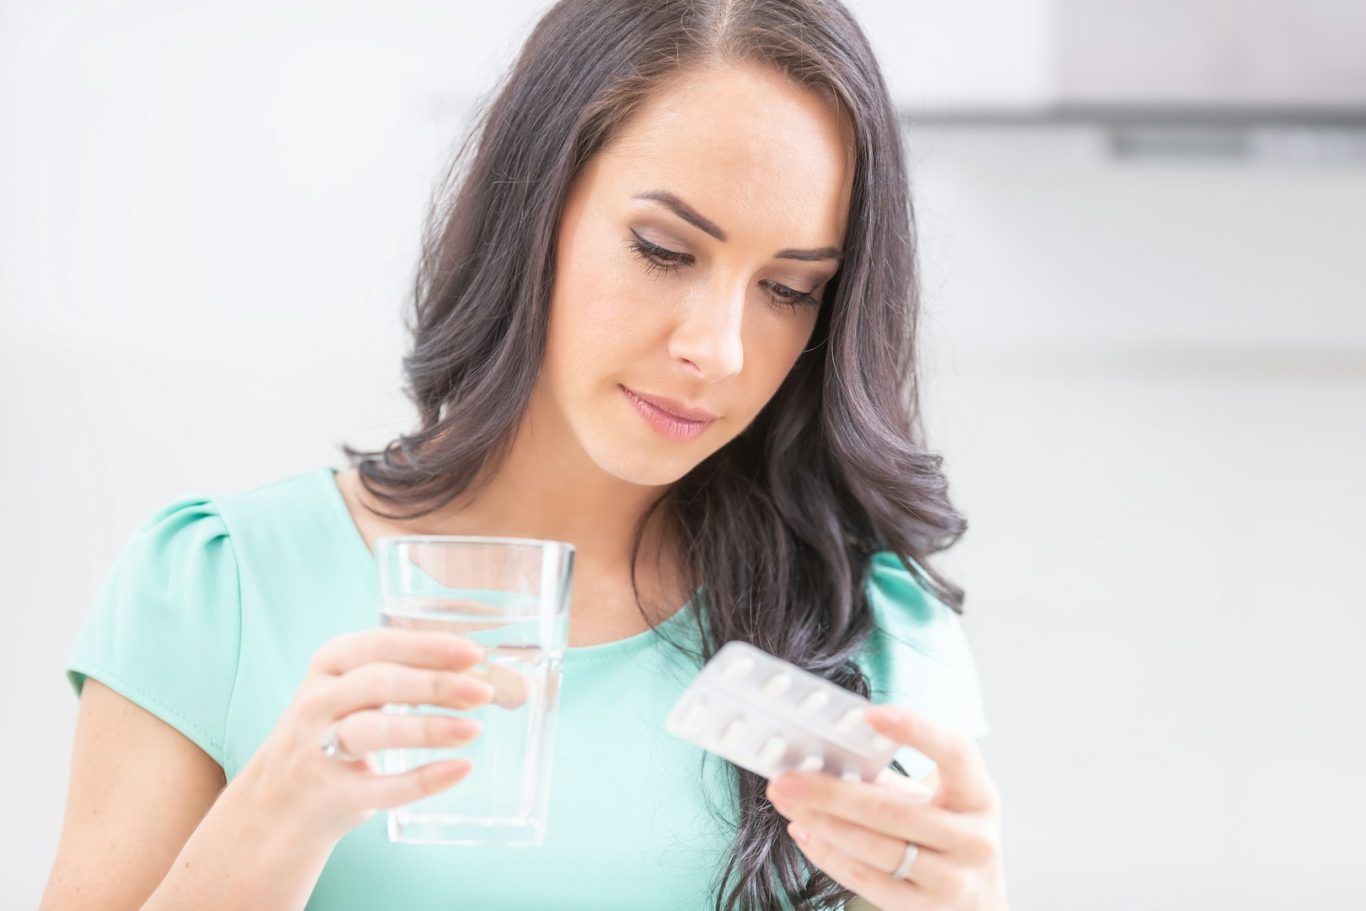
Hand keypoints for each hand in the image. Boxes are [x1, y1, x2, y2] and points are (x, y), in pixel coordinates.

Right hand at [235, 627, 496, 840]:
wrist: (279, 801)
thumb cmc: (335, 730)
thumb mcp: (353, 690)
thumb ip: (404, 674)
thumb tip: (476, 672)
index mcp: (329, 664)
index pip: (380, 644)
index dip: (429, 647)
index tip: (474, 653)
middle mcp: (318, 701)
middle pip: (380, 683)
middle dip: (437, 684)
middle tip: (484, 691)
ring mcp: (318, 748)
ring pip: (375, 731)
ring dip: (429, 728)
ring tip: (474, 729)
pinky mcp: (330, 794)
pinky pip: (380, 786)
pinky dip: (422, 780)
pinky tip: (459, 770)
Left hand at [765, 705, 1008, 910]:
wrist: (979, 902)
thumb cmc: (947, 836)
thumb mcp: (936, 800)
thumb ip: (890, 779)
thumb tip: (823, 758)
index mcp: (979, 796)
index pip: (956, 753)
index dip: (916, 730)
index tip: (869, 715)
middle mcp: (974, 839)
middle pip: (893, 810)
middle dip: (831, 792)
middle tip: (787, 776)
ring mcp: (953, 881)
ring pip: (875, 848)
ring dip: (821, 822)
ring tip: (787, 801)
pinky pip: (867, 881)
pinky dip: (828, 854)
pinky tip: (804, 831)